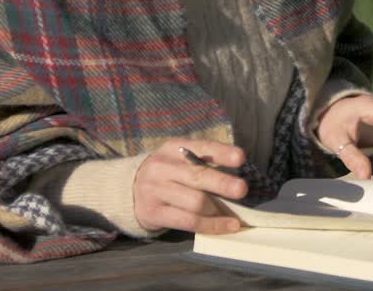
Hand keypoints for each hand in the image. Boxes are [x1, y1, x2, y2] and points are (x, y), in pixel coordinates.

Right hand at [133, 138, 247, 233]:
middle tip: (242, 189)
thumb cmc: (167, 173)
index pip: (201, 147)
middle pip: (197, 176)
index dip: (221, 153)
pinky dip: (212, 225)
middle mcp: (163, 167)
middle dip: (222, 183)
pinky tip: (227, 225)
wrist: (130, 189)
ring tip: (233, 214)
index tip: (240, 158)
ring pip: (195, 202)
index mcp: (174, 148)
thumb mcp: (180, 159)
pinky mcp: (155, 213)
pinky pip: (189, 221)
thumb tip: (236, 179)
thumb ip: (203, 163)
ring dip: (218, 209)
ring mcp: (156, 191)